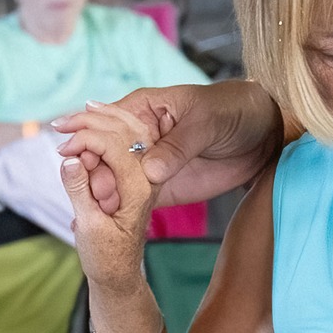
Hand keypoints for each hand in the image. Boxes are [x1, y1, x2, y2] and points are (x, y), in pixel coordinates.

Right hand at [51, 81, 281, 216]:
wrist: (264, 136)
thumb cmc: (232, 112)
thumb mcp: (206, 122)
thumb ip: (177, 145)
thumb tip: (149, 170)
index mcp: (143, 110)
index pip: (105, 122)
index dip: (85, 134)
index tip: (69, 150)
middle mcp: (139, 137)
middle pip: (104, 154)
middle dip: (92, 171)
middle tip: (90, 190)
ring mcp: (149, 164)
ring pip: (116, 179)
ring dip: (103, 193)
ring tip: (94, 210)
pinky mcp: (163, 187)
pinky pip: (137, 198)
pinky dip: (121, 210)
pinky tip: (104, 222)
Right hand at [56, 99, 156, 286]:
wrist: (120, 271)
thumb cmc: (105, 255)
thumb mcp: (89, 226)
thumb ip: (80, 191)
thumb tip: (70, 160)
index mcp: (139, 189)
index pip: (116, 146)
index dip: (86, 139)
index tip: (61, 149)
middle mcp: (146, 177)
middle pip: (124, 131)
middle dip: (90, 122)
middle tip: (60, 124)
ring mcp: (141, 174)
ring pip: (125, 131)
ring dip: (96, 121)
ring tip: (68, 121)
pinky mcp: (133, 174)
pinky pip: (122, 142)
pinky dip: (103, 129)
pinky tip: (84, 120)